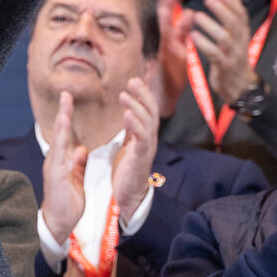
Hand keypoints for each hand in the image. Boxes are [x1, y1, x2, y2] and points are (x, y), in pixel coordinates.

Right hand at [40, 93, 87, 242]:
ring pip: (58, 139)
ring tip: (65, 103)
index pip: (65, 135)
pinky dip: (62, 139)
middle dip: (63, 112)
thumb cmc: (66, 203)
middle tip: (66, 93)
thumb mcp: (75, 180)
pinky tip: (65, 127)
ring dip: (62, 120)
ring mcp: (54, 167)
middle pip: (59, 132)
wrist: (58, 223)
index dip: (68, 118)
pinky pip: (60, 154)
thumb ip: (77, 164)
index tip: (70, 101)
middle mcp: (55, 161)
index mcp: (61, 161)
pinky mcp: (56, 174)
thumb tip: (81, 149)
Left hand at [112, 79, 158, 215]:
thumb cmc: (126, 172)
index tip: (134, 80)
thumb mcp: (128, 145)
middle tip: (133, 80)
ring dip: (136, 106)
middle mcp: (149, 139)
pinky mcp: (140, 158)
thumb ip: (130, 130)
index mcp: (145, 136)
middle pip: (151, 112)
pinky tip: (127, 114)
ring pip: (147, 122)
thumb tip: (129, 112)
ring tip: (125, 94)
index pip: (148, 110)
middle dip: (143, 94)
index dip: (143, 94)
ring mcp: (146, 148)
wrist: (128, 196)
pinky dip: (135, 124)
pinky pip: (140, 138)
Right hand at [154, 0, 193, 115]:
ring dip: (172, 20)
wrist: (162, 98)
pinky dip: (177, 47)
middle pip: (165, 19)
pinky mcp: (168, 67)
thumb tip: (190, 13)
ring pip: (166, 34)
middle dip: (169, 3)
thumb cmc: (171, 74)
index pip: (168, 15)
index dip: (171, 0)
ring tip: (180, 8)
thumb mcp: (179, 49)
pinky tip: (183, 39)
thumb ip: (183, 32)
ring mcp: (165, 55)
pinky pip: (171, 54)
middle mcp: (165, 44)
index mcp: (168, 39)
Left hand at [189, 0, 254, 105]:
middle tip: (208, 0)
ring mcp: (233, 55)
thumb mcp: (236, 38)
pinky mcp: (224, 67)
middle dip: (222, 10)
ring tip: (197, 16)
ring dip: (211, 25)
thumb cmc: (232, 58)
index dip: (233, 3)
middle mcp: (240, 43)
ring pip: (225, 38)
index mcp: (243, 34)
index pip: (242, 15)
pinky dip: (204, 44)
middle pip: (234, 24)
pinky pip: (214, 54)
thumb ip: (232, 20)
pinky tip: (193, 36)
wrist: (239, 86)